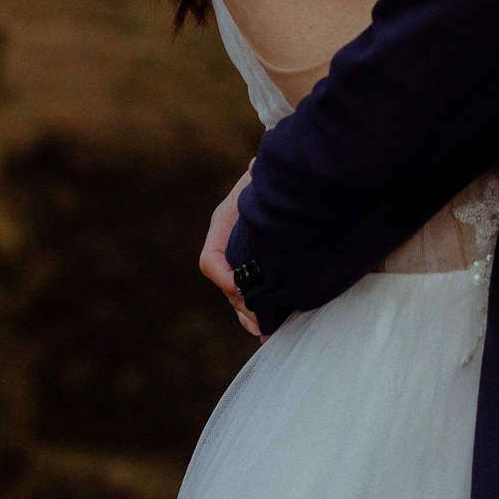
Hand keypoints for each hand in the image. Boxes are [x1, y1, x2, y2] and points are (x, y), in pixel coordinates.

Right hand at [198, 162, 261, 338]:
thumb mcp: (266, 174)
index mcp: (225, 223)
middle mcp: (229, 244)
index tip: (243, 289)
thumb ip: (259, 175)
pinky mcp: (259, 265)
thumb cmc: (274, 173)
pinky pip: (252, 294)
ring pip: (238, 295)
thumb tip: (256, 167)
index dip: (224, 279)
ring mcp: (243, 256)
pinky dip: (260, 312)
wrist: (287, 175)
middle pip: (226, 286)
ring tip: (266, 331)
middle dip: (243, 306)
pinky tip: (273, 327)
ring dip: (251, 315)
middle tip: (262, 320)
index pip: (211, 261)